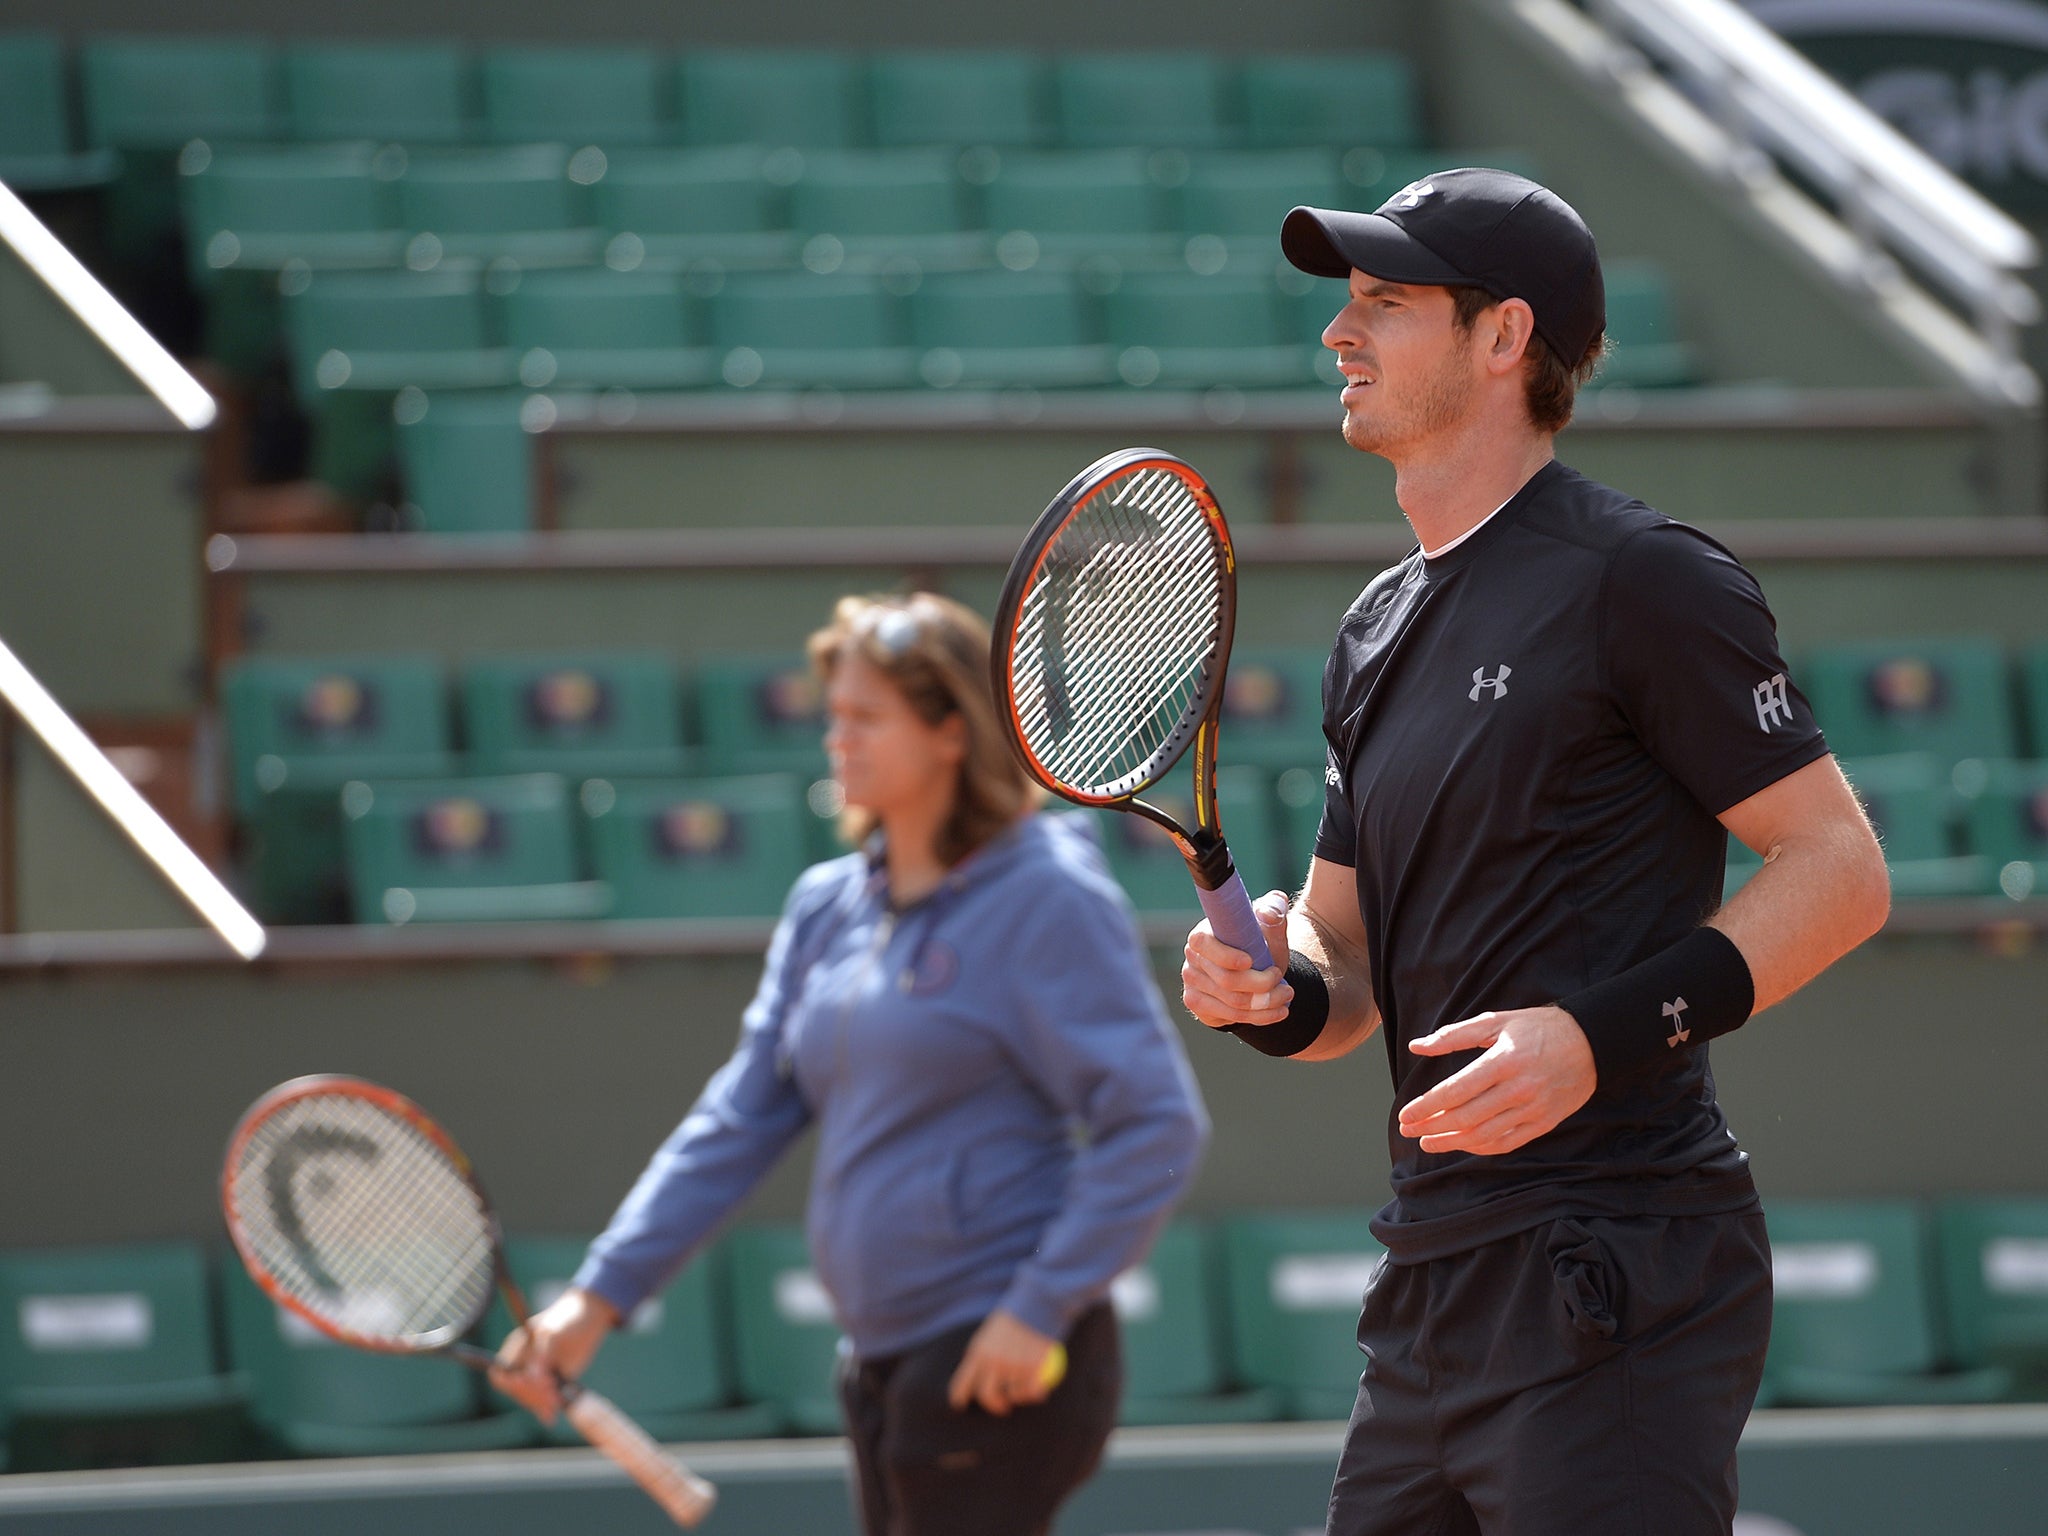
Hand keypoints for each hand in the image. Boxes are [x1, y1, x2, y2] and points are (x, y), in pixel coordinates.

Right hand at [489, 1286, 619, 1423]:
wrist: (588, 1319)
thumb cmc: (568, 1320)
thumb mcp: (555, 1333)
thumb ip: (543, 1353)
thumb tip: (532, 1376)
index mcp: (516, 1349)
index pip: (502, 1374)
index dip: (513, 1383)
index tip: (533, 1382)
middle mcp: (523, 1364)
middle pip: (515, 1390)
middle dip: (531, 1394)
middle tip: (552, 1393)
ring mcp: (536, 1375)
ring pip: (528, 1398)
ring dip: (540, 1403)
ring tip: (556, 1402)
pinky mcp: (551, 1383)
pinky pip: (542, 1401)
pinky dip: (546, 1409)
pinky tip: (552, 1415)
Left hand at [946, 1309, 1061, 1416]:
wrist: (1037, 1302)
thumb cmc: (1014, 1315)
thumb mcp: (989, 1332)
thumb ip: (982, 1353)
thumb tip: (976, 1374)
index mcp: (979, 1351)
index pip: (962, 1383)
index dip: (959, 1397)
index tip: (959, 1404)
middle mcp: (994, 1362)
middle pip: (987, 1396)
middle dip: (995, 1406)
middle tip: (1003, 1407)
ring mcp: (1014, 1366)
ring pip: (1013, 1395)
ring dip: (1019, 1395)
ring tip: (1025, 1386)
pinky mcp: (1034, 1368)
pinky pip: (1032, 1392)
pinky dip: (1036, 1393)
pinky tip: (1039, 1389)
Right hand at [1181, 891, 1294, 1029]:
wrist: (1256, 967)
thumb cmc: (1259, 941)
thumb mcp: (1269, 925)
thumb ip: (1274, 910)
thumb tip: (1268, 913)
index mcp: (1203, 934)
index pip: (1204, 945)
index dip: (1226, 956)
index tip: (1250, 961)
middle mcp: (1192, 959)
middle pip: (1226, 981)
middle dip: (1262, 986)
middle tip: (1285, 984)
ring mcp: (1192, 984)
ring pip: (1232, 1003)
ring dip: (1266, 1004)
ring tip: (1287, 996)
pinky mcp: (1198, 1005)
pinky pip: (1231, 1016)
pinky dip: (1259, 1017)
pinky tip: (1276, 1011)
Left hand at [1397, 1005, 1595, 1155]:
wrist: (1592, 1043)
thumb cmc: (1538, 1028)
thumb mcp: (1496, 1021)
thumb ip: (1454, 1035)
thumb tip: (1416, 1046)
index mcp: (1503, 1061)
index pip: (1455, 1091)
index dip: (1426, 1106)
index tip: (1405, 1115)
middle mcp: (1519, 1089)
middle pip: (1466, 1117)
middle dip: (1431, 1127)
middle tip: (1408, 1130)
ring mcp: (1533, 1110)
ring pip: (1484, 1135)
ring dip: (1451, 1142)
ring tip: (1427, 1142)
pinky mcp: (1545, 1123)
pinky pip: (1507, 1142)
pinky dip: (1481, 1148)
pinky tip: (1461, 1145)